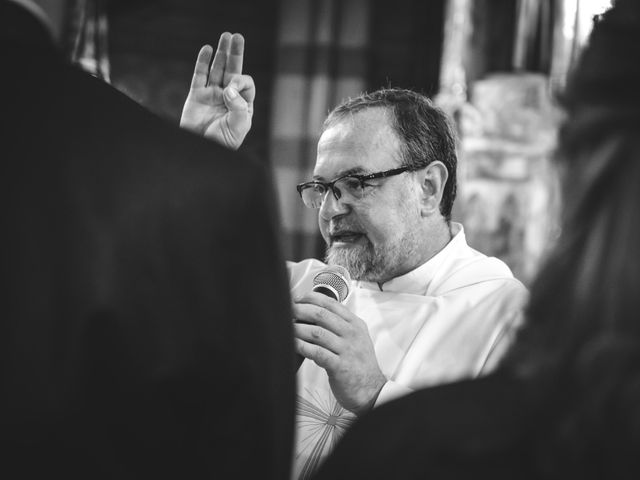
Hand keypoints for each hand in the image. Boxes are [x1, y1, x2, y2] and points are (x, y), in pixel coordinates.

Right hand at [180, 32, 254, 149]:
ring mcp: (212, 95)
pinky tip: (207, 49)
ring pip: (217, 70)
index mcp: (243, 106)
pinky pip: (200, 75)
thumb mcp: (238, 128)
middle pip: (233, 71)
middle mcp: (228, 98)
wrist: (201, 152)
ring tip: (226, 36)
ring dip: (221, 53)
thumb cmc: (223, 144)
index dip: (240, 81)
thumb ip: (238, 108)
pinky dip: (203, 62)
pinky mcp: (196, 96)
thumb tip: (228, 89)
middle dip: (235, 54)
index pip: (245, 85)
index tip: (229, 90)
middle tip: (236, 37)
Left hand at [293, 292, 386, 415]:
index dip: (311, 298)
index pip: (331, 304)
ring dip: (298, 328)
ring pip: (317, 332)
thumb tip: (310, 316)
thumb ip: (338, 327)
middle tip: (287, 310)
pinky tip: (294, 344)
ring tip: (286, 327)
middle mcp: (352, 334)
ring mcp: (347, 350)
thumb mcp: (356, 339)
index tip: (297, 299)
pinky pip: (317, 352)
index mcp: (355, 324)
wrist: (372, 390)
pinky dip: (302, 347)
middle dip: (300, 310)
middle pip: (321, 315)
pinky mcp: (340, 366)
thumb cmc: (359, 365)